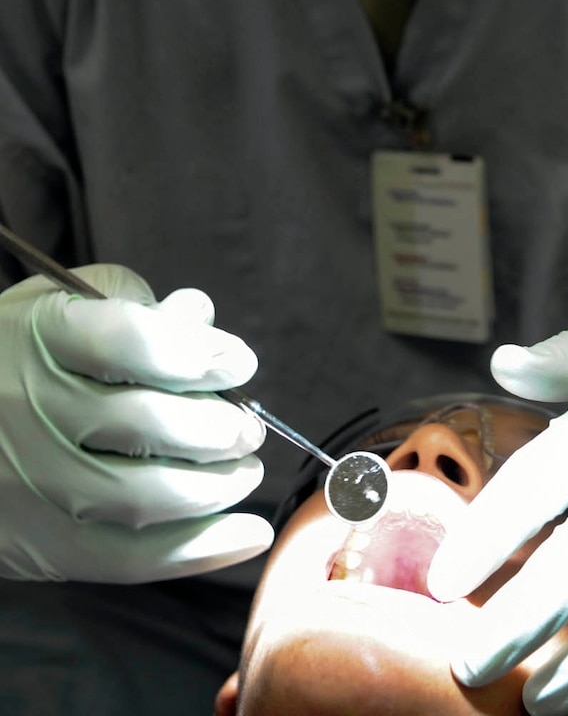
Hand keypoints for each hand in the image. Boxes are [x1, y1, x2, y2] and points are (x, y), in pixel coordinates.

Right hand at [0, 264, 272, 582]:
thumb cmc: (20, 356)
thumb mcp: (63, 305)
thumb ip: (135, 304)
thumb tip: (199, 318)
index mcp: (41, 337)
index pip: (129, 341)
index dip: (198, 353)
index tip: (239, 363)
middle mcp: (30, 409)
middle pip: (144, 423)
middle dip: (217, 427)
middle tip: (249, 428)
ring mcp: (33, 481)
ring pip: (141, 496)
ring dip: (215, 487)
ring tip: (245, 469)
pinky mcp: (42, 544)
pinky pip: (128, 558)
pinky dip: (199, 551)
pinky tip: (248, 534)